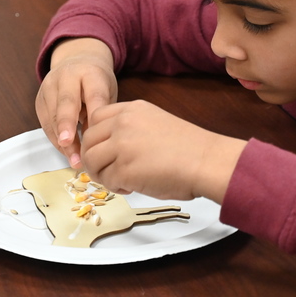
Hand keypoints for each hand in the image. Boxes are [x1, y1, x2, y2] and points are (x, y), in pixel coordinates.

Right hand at [36, 38, 116, 168]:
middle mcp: (66, 77)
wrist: (76, 61)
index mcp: (89, 73)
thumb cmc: (95, 81)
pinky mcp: (39, 101)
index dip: (91, 115)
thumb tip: (97, 141)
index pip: (92, 94)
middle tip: (68, 143)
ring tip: (76, 161)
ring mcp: (49, 88)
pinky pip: (46, 124)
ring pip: (53, 117)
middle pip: (66, 103)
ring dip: (63, 141)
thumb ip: (102, 112)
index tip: (92, 135)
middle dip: (66, 125)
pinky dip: (56, 140)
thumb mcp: (107, 90)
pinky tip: (68, 153)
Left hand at [80, 100, 244, 203]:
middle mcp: (123, 123)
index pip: (96, 117)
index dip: (96, 136)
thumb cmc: (190, 148)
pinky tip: (132, 187)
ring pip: (91, 160)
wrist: (207, 161)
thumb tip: (109, 147)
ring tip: (120, 180)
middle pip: (88, 139)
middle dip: (94, 158)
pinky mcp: (123, 169)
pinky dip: (116, 187)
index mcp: (132, 109)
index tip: (103, 149)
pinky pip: (106, 180)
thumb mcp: (155, 123)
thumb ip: (130, 128)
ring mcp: (121, 145)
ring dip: (102, 174)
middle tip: (106, 170)